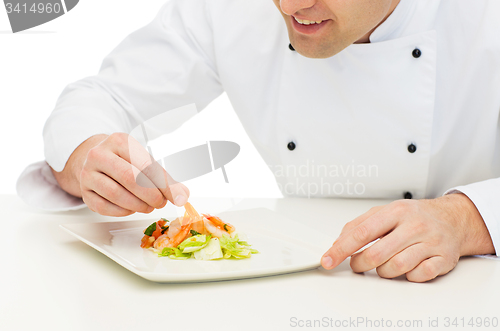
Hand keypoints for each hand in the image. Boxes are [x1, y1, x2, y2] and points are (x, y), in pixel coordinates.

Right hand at [52, 133, 188, 215]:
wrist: (95, 160)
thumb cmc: (125, 161)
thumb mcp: (144, 161)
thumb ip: (164, 178)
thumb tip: (183, 195)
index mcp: (119, 141)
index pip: (146, 165)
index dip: (165, 185)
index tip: (179, 198)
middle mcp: (100, 154)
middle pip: (130, 178)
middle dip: (151, 195)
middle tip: (161, 203)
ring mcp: (88, 173)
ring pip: (116, 194)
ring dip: (138, 205)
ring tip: (149, 206)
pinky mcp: (84, 192)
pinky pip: (104, 207)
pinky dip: (123, 211)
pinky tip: (132, 208)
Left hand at [321, 194, 494, 281]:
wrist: (453, 219)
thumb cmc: (413, 216)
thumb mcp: (384, 212)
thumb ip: (359, 225)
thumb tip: (337, 242)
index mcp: (396, 211)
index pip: (361, 233)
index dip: (341, 249)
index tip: (328, 260)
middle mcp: (414, 226)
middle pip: (376, 254)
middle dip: (360, 264)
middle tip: (358, 264)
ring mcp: (430, 243)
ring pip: (396, 267)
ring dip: (383, 271)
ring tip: (384, 264)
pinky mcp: (443, 259)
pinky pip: (418, 276)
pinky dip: (408, 276)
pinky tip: (407, 268)